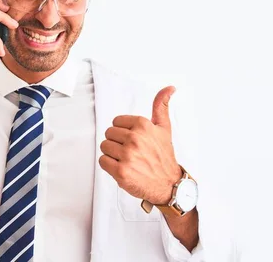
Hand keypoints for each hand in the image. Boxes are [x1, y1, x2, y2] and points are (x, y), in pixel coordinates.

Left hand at [99, 86, 182, 204]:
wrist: (168, 184)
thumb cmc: (164, 156)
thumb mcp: (164, 128)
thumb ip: (161, 106)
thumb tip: (169, 88)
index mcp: (143, 125)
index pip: (116, 122)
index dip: (123, 132)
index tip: (133, 140)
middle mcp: (135, 139)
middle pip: (108, 134)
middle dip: (117, 142)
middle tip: (130, 151)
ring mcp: (127, 155)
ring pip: (104, 147)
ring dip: (112, 154)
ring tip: (127, 159)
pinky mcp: (121, 172)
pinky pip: (103, 161)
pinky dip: (109, 166)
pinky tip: (123, 167)